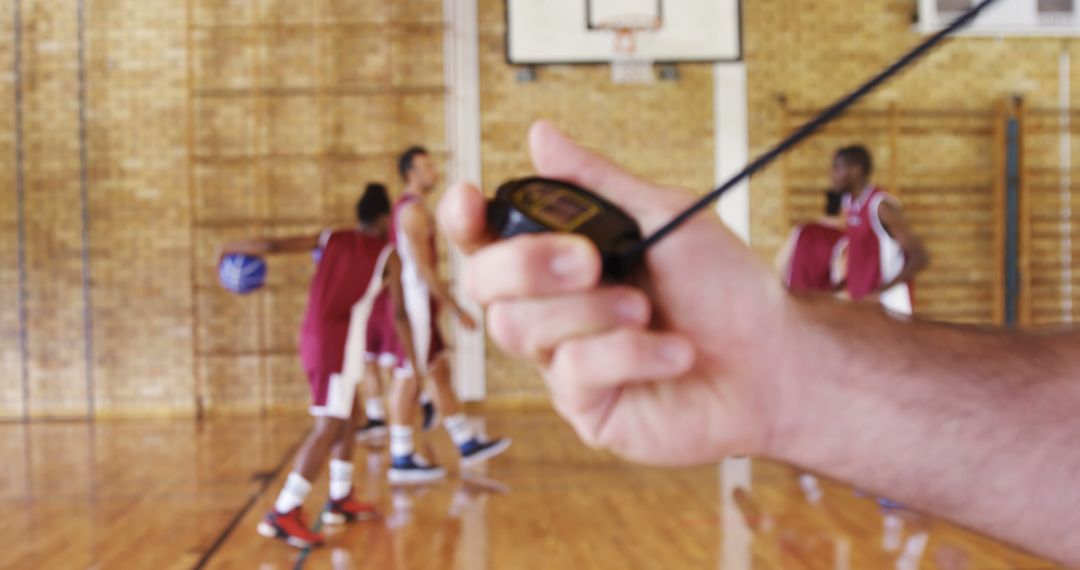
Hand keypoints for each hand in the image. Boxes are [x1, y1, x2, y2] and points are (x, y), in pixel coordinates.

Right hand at [438, 122, 797, 465]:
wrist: (772, 361)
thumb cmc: (724, 288)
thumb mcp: (665, 218)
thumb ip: (598, 183)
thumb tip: (540, 135)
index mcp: (561, 257)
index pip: (485, 239)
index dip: (463, 220)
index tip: (472, 200)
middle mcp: (551, 308)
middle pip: (483, 283)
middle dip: (529, 264)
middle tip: (591, 260)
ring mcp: (562, 360)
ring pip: (520, 327)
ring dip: (592, 311)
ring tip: (648, 309)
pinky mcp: (584, 406)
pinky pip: (572, 371)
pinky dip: (629, 353)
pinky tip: (673, 352)